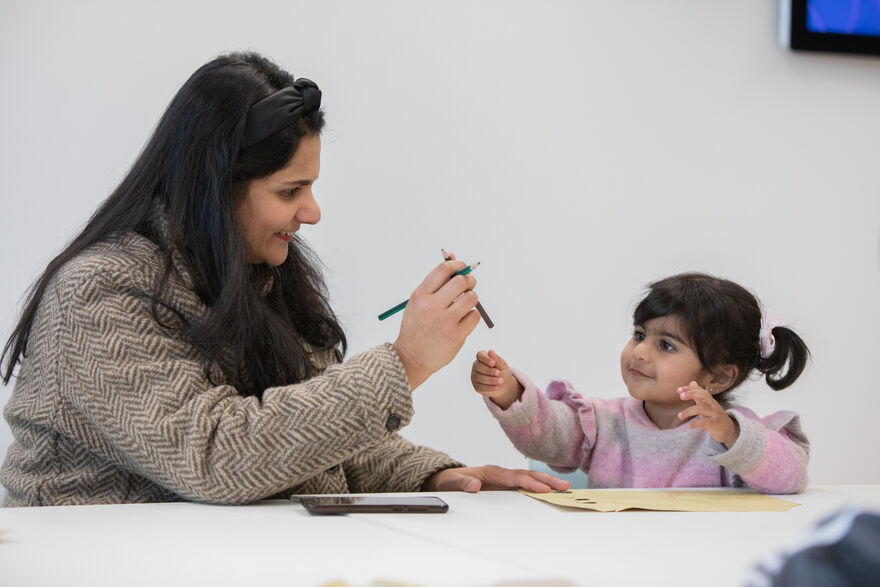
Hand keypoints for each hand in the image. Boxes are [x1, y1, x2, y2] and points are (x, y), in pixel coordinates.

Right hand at [393, 259, 480, 389]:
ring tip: (465, 304)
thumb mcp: (419, 302)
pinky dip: (471, 316)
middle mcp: (432, 307)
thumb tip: (455, 257)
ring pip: (471, 298)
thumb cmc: (417, 326)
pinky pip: (474, 316)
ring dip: (471, 298)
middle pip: (461, 281)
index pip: (444, 270)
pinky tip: (463, 320)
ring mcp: (445, 322)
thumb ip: (436, 282)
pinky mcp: (456, 336)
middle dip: (469, 280)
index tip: (462, 267)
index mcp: (420, 296)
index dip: (457, 265)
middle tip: (469, 285)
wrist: (411, 357)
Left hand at [422, 465, 570, 492]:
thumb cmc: (448, 480)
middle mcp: (500, 474)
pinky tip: (550, 493)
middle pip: (526, 476)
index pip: (514, 478)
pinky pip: (524, 486)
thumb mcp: (450, 483)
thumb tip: (474, 486)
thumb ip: (462, 484)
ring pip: (528, 479)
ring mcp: (504, 479)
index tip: (544, 489)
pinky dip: (539, 488)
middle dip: (546, 481)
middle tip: (564, 486)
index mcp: (490, 472)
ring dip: (546, 483)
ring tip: (564, 489)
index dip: (530, 483)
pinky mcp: (505, 486)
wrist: (445, 479)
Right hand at [471, 349, 522, 408]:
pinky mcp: (476, 386)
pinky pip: (480, 387)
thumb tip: (490, 351)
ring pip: (479, 377)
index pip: (480, 355)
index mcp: (482, 357)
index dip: (485, 359)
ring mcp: (474, 376)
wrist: (504, 385)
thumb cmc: (503, 372)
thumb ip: (496, 359)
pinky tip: (497, 387)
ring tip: (501, 381)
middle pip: (477, 366)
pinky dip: (489, 387)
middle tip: (499, 373)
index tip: (493, 363)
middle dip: (489, 370)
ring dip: (491, 380)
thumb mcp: (502, 365)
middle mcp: (476, 366)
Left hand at [677, 381, 739, 447]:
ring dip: (689, 412)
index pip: (699, 390)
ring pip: (702, 409)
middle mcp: (712, 404)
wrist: (727, 429)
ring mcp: (714, 413)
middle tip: (681, 396)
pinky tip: (690, 426)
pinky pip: (705, 422)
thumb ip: (698, 394)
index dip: (689, 389)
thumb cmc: (714, 415)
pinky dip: (697, 423)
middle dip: (692, 394)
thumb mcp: (706, 404)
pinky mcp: (715, 423)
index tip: (678, 390)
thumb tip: (692, 382)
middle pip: (704, 395)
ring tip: (679, 416)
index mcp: (709, 399)